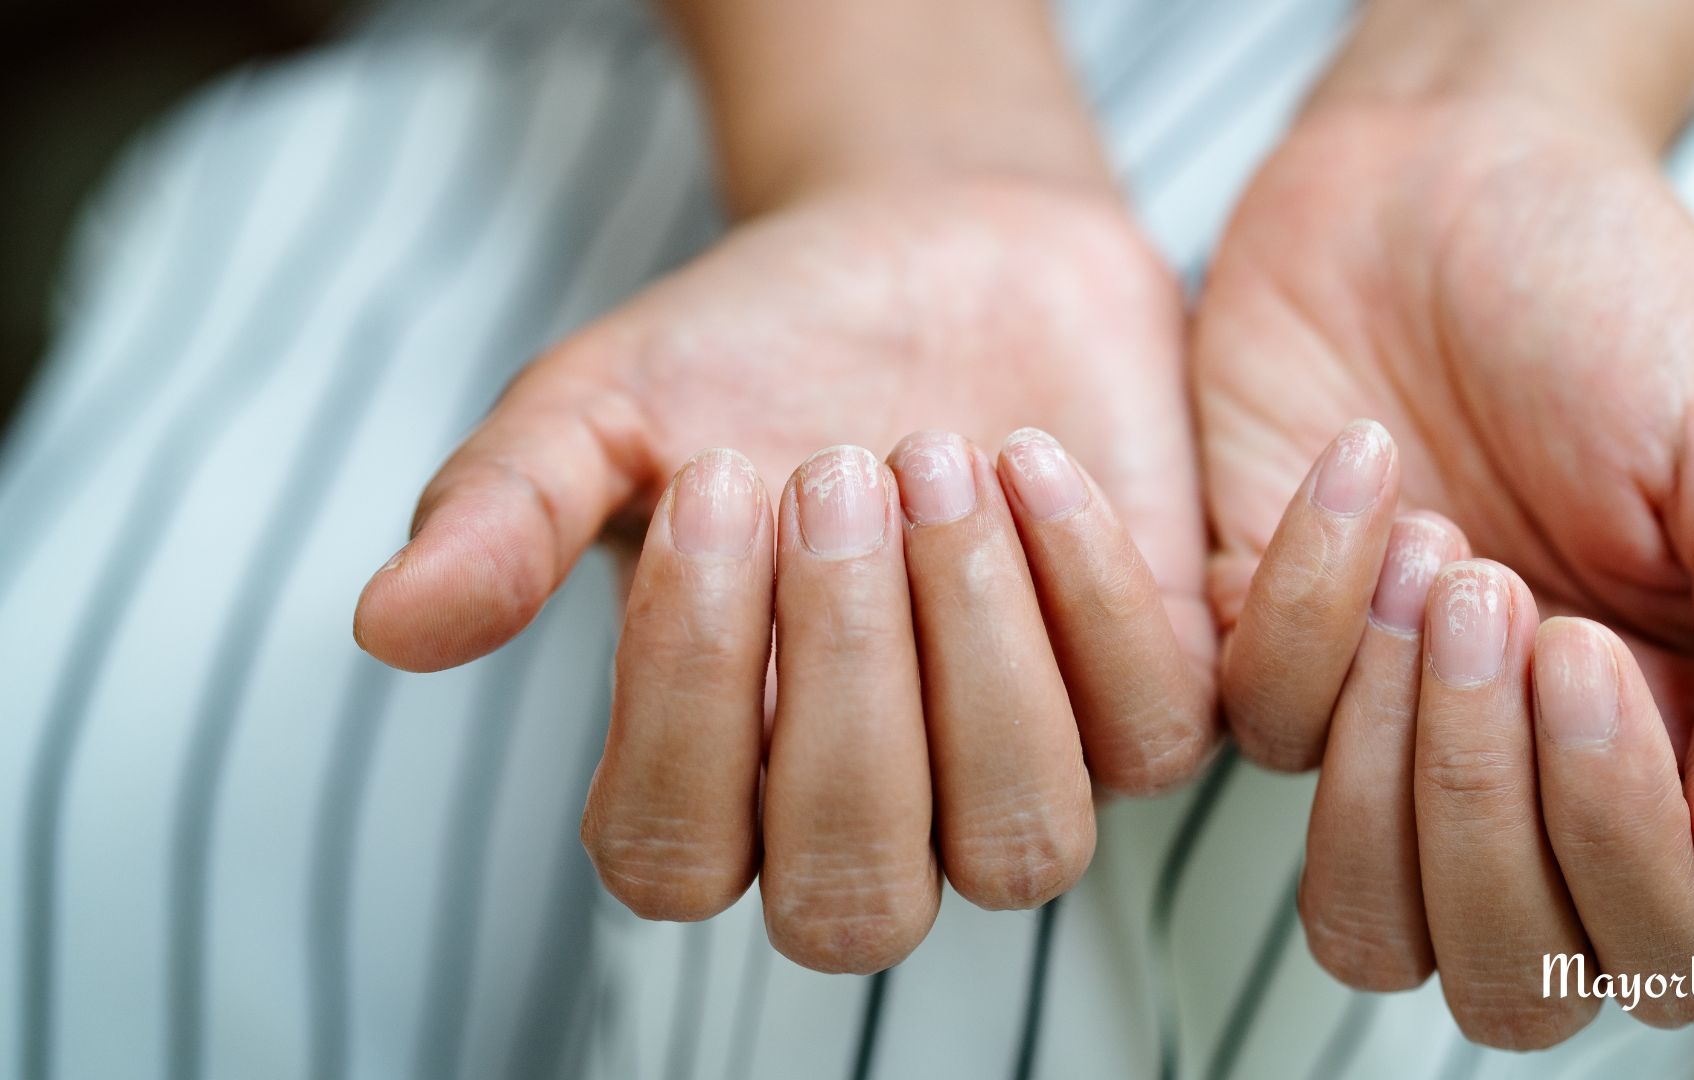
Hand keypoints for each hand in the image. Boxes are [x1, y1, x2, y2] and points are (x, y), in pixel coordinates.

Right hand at [352, 176, 1215, 972]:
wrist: (932, 250)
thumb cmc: (755, 349)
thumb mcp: (606, 406)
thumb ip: (506, 514)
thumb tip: (389, 626)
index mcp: (712, 778)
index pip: (674, 860)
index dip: (686, 694)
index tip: (712, 484)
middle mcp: (869, 813)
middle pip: (855, 900)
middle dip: (845, 684)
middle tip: (829, 470)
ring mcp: (1018, 769)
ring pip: (1023, 848)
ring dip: (976, 654)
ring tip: (930, 455)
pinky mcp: (1145, 698)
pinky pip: (1151, 733)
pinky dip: (1088, 591)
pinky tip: (1028, 455)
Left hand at [1196, 97, 1693, 1045]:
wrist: (1440, 183)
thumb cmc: (1613, 307)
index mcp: (1675, 752)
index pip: (1662, 943)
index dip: (1620, 846)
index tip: (1585, 650)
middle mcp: (1524, 778)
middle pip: (1501, 978)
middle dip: (1492, 815)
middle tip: (1506, 604)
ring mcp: (1381, 735)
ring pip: (1362, 922)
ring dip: (1391, 767)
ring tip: (1438, 561)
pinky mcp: (1253, 659)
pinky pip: (1255, 730)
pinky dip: (1304, 602)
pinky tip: (1362, 469)